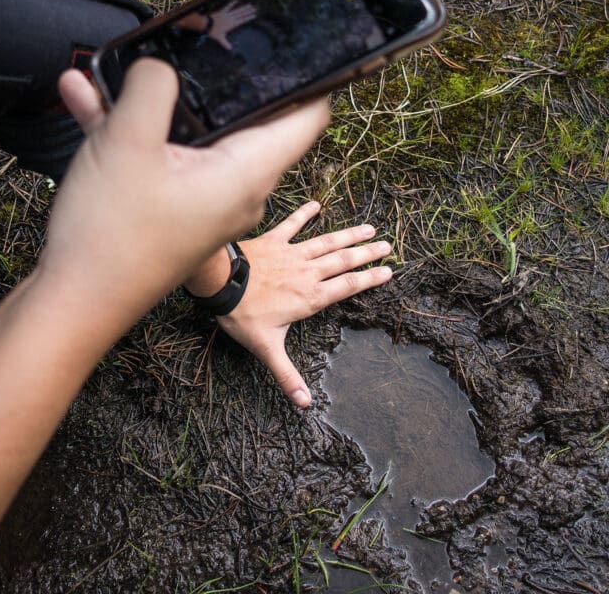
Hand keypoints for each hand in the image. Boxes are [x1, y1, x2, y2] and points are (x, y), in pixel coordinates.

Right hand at [48, 61, 328, 312]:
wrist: (74, 307)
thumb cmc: (110, 237)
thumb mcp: (126, 142)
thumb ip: (151, 87)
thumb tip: (160, 62)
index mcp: (247, 173)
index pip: (309, 115)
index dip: (309, 74)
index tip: (287, 41)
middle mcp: (238, 189)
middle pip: (249, 118)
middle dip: (219, 80)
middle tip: (195, 43)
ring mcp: (207, 202)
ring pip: (196, 135)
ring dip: (162, 101)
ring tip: (122, 69)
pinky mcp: (176, 210)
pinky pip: (165, 155)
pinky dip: (136, 128)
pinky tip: (90, 99)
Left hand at [205, 0, 258, 49]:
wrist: (206, 24)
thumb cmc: (213, 32)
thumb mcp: (220, 38)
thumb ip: (225, 43)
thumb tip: (230, 49)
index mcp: (232, 24)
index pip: (242, 20)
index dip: (249, 17)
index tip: (254, 15)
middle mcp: (231, 18)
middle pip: (241, 14)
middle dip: (248, 11)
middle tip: (255, 8)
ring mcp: (227, 14)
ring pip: (237, 10)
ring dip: (243, 7)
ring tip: (249, 5)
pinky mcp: (222, 11)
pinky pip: (228, 6)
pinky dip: (232, 3)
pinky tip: (236, 0)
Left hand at [215, 202, 392, 408]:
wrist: (219, 283)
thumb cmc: (243, 316)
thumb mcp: (267, 349)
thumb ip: (287, 375)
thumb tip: (305, 403)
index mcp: (310, 297)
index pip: (347, 287)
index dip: (369, 279)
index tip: (389, 271)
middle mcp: (307, 273)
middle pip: (343, 261)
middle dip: (367, 254)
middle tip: (387, 245)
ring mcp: (291, 253)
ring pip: (326, 242)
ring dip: (348, 235)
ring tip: (368, 228)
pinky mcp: (274, 241)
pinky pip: (292, 224)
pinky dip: (304, 214)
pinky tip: (316, 205)